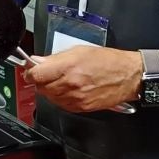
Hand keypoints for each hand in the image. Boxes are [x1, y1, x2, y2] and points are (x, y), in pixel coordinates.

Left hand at [22, 46, 140, 114]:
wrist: (129, 76)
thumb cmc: (109, 61)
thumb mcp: (79, 50)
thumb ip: (56, 58)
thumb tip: (38, 61)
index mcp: (68, 67)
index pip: (36, 75)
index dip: (30, 72)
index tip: (30, 69)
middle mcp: (70, 85)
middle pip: (40, 87)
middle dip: (40, 80)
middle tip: (46, 73)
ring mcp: (75, 98)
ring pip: (49, 97)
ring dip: (49, 89)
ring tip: (61, 80)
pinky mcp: (80, 108)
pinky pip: (60, 104)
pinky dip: (60, 97)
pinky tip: (68, 89)